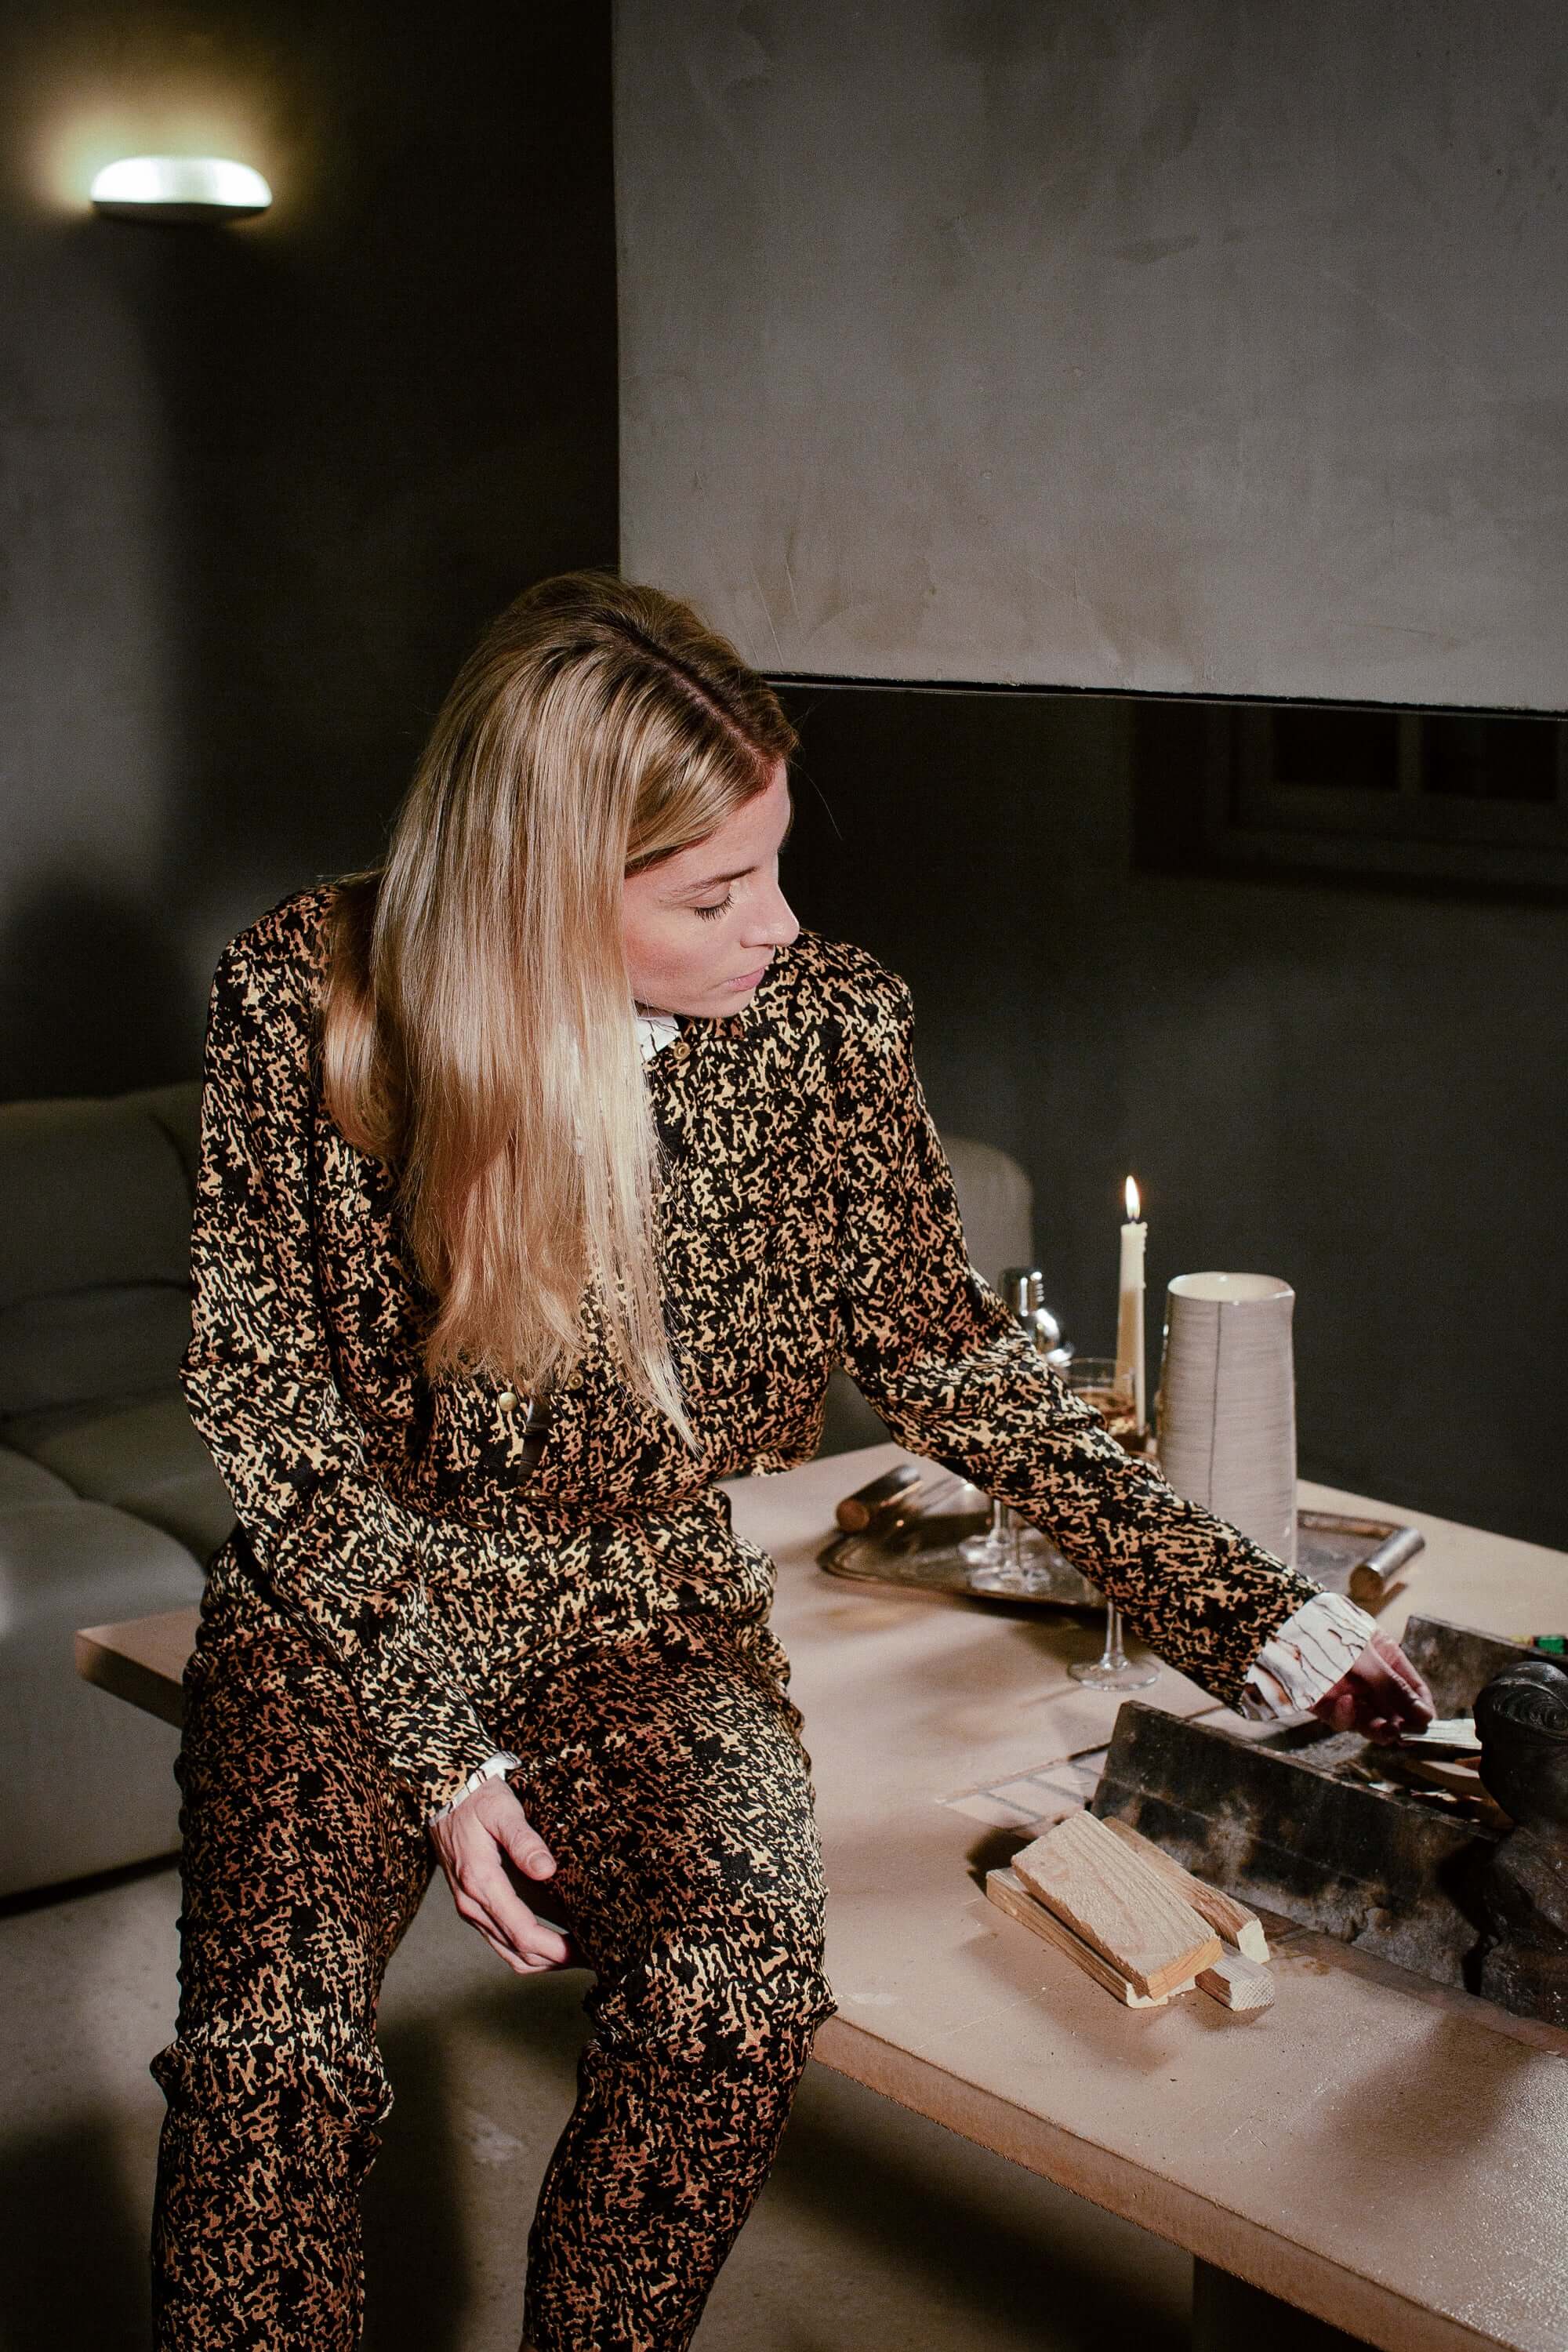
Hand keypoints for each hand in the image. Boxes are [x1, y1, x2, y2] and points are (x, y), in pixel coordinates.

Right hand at [428, 1778, 573, 1974]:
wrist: (443, 1794)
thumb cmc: (475, 1798)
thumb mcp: (501, 1809)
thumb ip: (523, 1840)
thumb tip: (547, 1870)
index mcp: (481, 1882)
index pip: (522, 1932)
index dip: (555, 1948)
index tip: (583, 1950)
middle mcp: (472, 1903)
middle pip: (517, 1951)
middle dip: (556, 1960)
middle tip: (593, 1955)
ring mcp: (472, 1907)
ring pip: (509, 1952)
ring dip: (543, 1960)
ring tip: (578, 1952)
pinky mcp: (475, 1904)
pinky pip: (502, 1939)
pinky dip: (529, 1947)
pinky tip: (555, 1939)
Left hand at [1310, 1629, 1434, 1743]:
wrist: (1283, 1625)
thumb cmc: (1331, 1630)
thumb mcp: (1368, 1656)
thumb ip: (1393, 1687)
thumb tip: (1426, 1716)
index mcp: (1385, 1658)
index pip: (1412, 1688)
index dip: (1421, 1707)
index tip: (1427, 1725)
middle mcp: (1368, 1679)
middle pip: (1392, 1710)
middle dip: (1399, 1724)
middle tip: (1404, 1735)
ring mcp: (1347, 1692)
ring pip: (1368, 1720)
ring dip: (1378, 1729)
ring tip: (1387, 1731)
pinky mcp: (1323, 1704)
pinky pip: (1341, 1719)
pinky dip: (1346, 1716)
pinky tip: (1347, 1704)